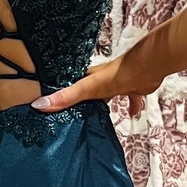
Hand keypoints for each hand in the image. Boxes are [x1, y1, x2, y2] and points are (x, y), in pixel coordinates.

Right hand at [31, 48, 164, 119]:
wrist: (147, 68)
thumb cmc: (117, 75)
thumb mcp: (86, 88)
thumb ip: (65, 97)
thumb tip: (38, 105)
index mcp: (88, 78)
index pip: (70, 87)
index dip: (61, 95)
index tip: (51, 106)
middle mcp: (101, 80)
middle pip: (88, 93)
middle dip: (82, 103)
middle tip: (74, 117)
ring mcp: (117, 83)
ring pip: (108, 95)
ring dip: (104, 104)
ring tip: (97, 118)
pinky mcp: (132, 88)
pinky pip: (130, 99)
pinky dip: (131, 106)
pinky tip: (132, 115)